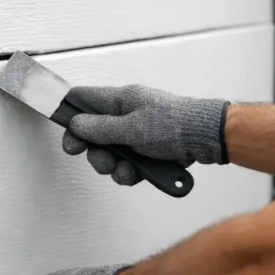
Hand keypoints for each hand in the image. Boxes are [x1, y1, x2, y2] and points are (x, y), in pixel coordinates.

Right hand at [61, 85, 229, 184]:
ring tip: (127, 170)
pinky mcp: (147, 150)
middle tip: (104, 161)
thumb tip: (76, 123)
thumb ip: (101, 128)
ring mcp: (137, 133)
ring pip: (111, 153)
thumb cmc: (174, 125)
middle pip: (94, 134)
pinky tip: (138, 174)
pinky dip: (130, 172)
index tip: (68, 138)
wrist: (206, 139)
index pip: (84, 100)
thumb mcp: (132, 128)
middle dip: (96, 153)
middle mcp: (126, 114)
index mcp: (120, 99)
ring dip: (114, 166)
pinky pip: (128, 164)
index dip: (70, 116)